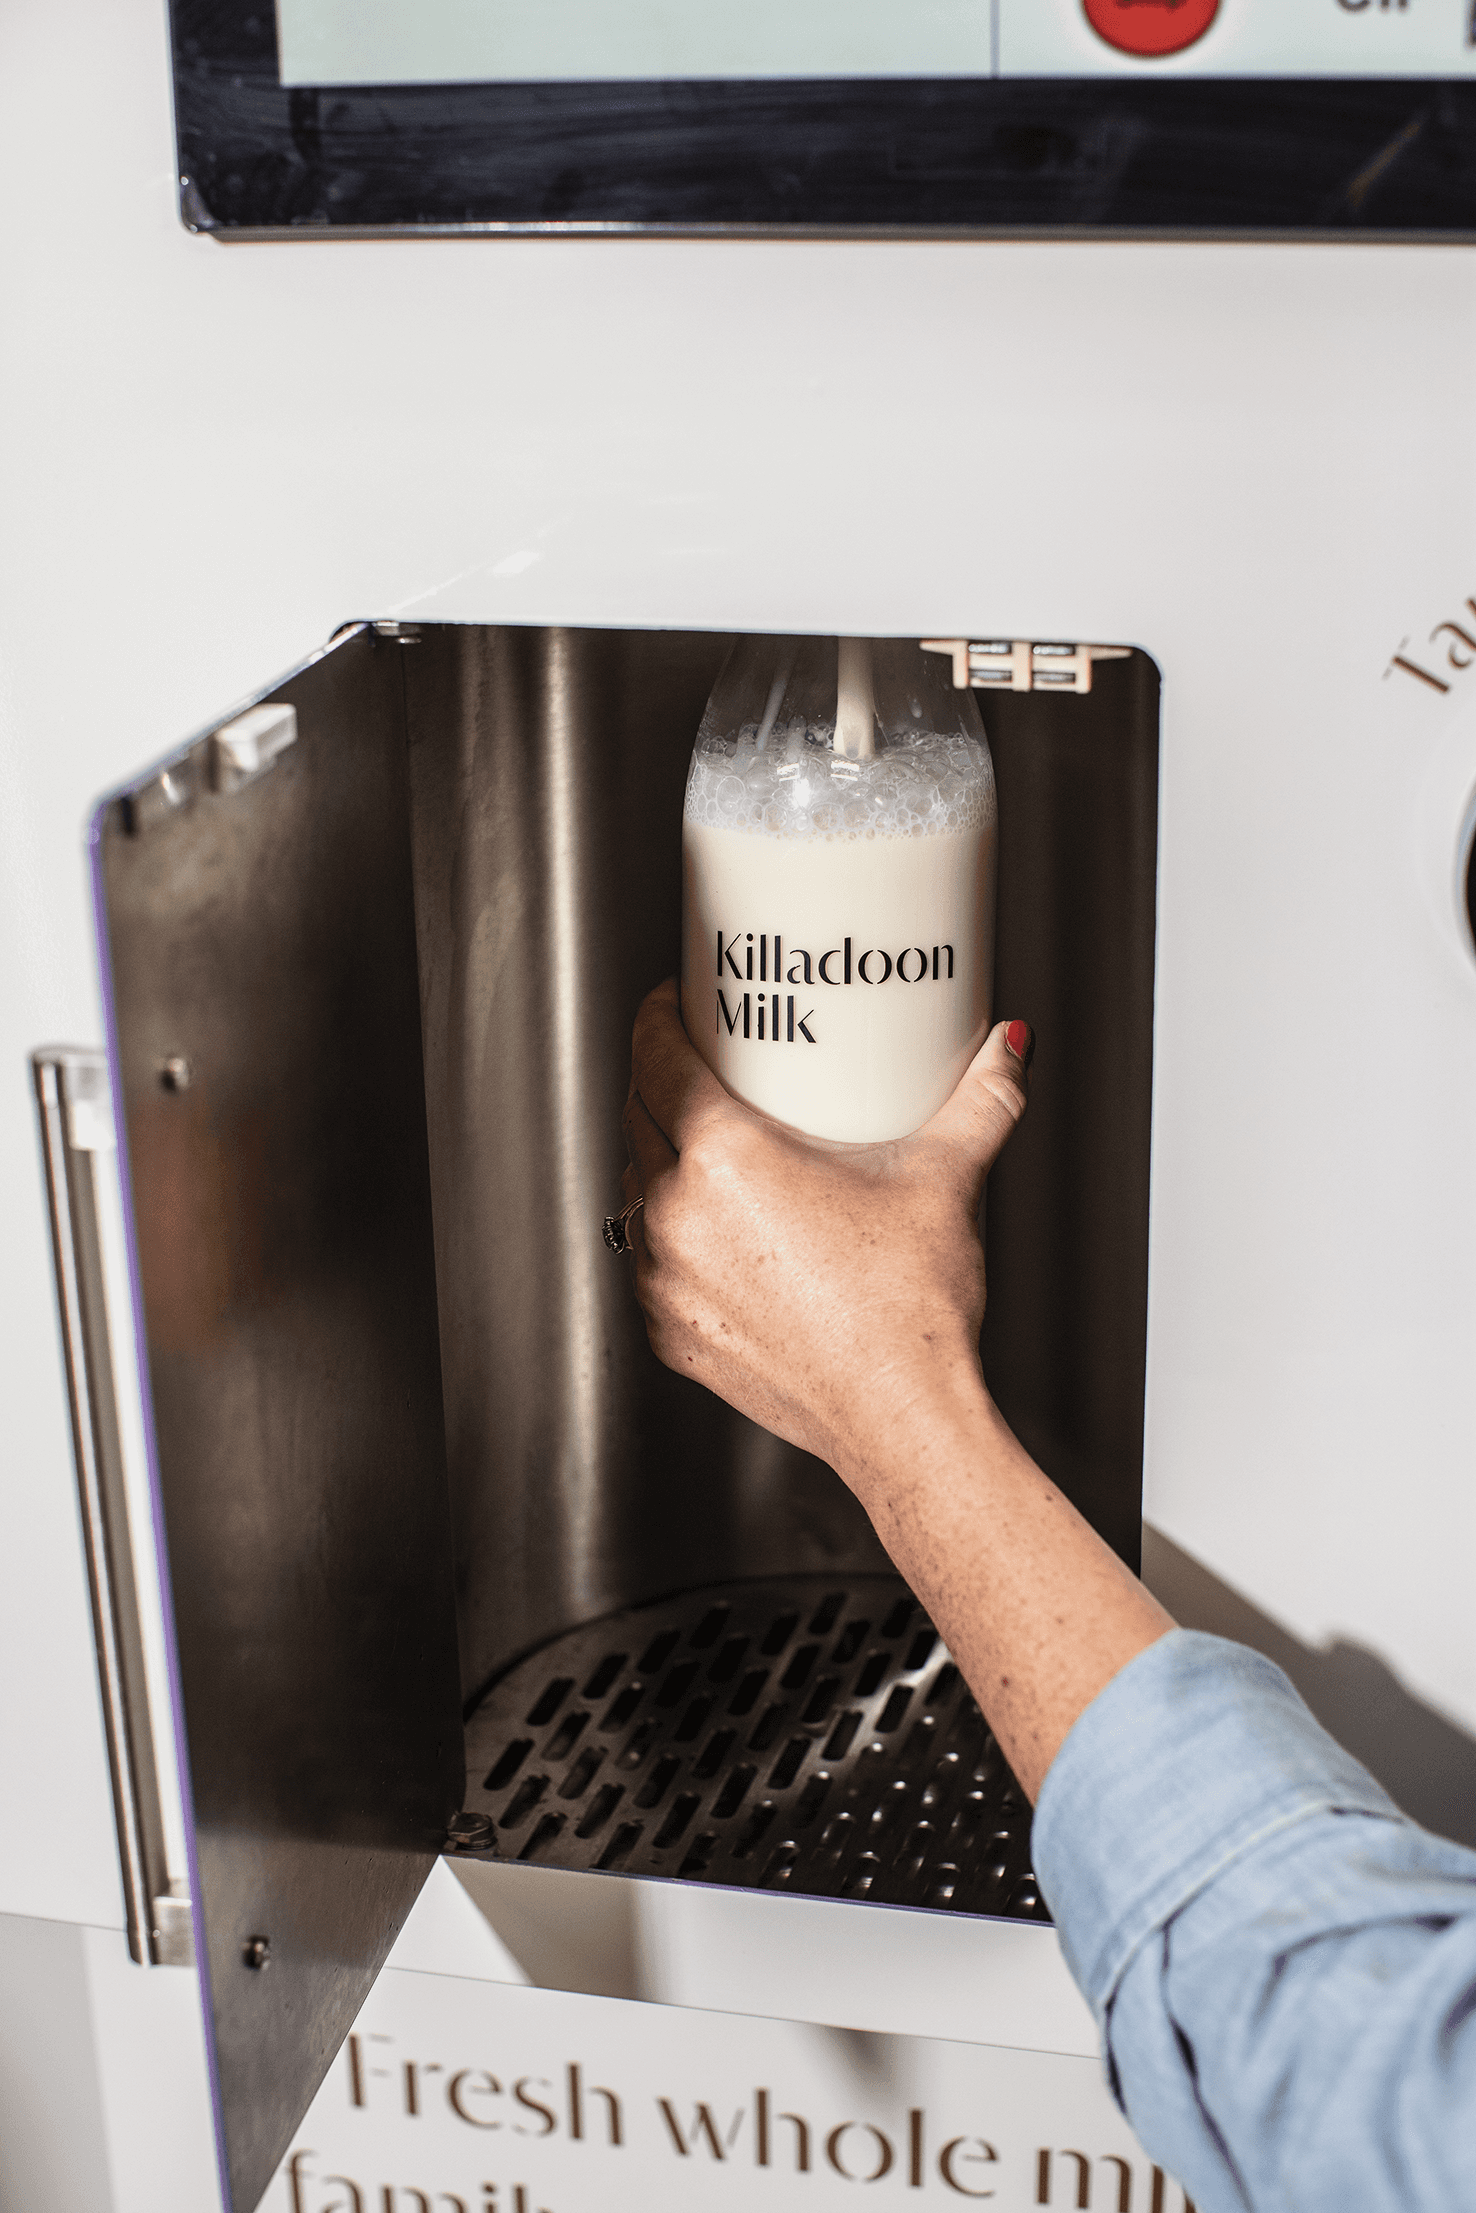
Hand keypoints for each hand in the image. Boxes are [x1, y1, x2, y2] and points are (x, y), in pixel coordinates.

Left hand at [620, 979, 1029, 1497]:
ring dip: (659, 1160)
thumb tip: (1007, 1050)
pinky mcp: (671, 1333)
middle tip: (705, 1065)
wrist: (902, 1419)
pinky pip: (649, 1262)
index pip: (655, 1057)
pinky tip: (713, 1230)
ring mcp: (665, 1280)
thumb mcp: (945, 1179)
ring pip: (636, 1190)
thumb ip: (982, 1099)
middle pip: (638, 1116)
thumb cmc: (910, 1313)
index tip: (674, 1003)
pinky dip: (670, 1237)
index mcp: (723, 1160)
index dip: (657, 1017)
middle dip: (660, 1080)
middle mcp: (677, 1216)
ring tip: (708, 1145)